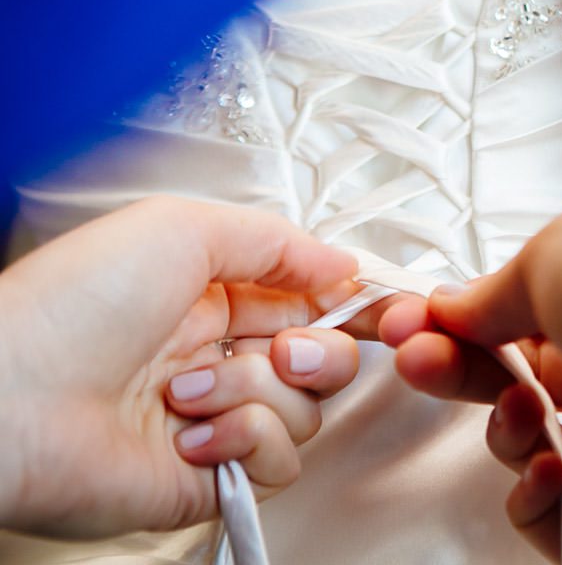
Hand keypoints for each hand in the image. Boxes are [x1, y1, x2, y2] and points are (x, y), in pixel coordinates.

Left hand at [0, 196, 361, 537]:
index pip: (310, 302)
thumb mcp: (181, 228)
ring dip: (254, 394)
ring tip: (188, 391)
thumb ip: (276, 241)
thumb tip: (344, 266)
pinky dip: (245, 442)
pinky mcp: (215, 474)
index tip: (382, 307)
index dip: (351, 306)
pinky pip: (281, 462)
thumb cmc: (76, 306)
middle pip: (324, 360)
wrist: (12, 403)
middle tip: (284, 349)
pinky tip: (191, 433)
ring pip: (306, 410)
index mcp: (215, 299)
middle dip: (319, 352)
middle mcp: (221, 357)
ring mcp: (219, 418)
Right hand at [380, 210, 561, 561]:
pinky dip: (532, 502)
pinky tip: (548, 471)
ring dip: (504, 432)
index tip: (407, 325)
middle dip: (454, 372)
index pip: (516, 332)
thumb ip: (496, 289)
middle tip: (415, 361)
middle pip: (510, 387)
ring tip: (525, 412)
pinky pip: (555, 528)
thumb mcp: (553, 257)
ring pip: (528, 453)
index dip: (456, 328)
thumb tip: (453, 308)